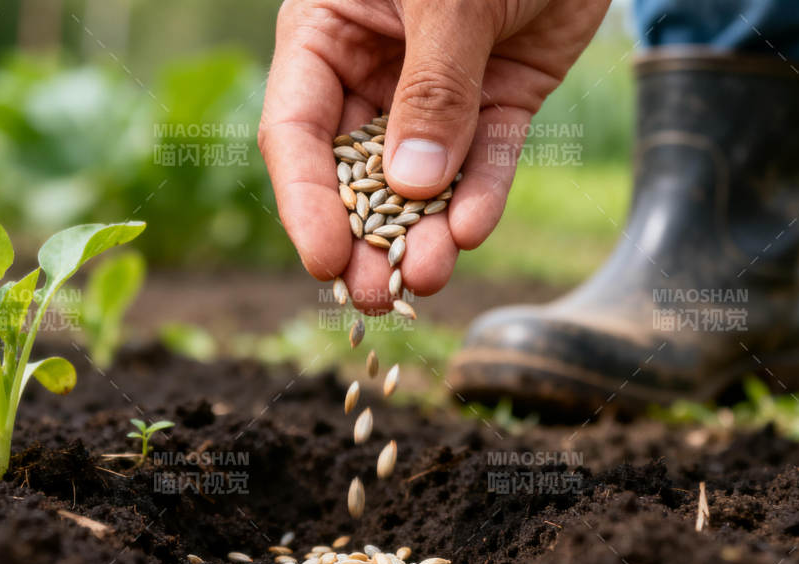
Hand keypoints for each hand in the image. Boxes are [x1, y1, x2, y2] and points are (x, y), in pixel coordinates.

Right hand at [259, 0, 607, 312]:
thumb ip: (434, 87)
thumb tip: (412, 186)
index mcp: (325, 32)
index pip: (296, 130)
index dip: (306, 200)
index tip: (324, 260)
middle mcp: (373, 68)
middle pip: (355, 168)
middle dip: (364, 235)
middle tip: (374, 296)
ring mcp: (438, 87)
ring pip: (423, 176)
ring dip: (425, 230)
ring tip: (430, 278)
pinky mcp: (502, 94)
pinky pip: (488, 156)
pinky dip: (482, 193)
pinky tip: (473, 231)